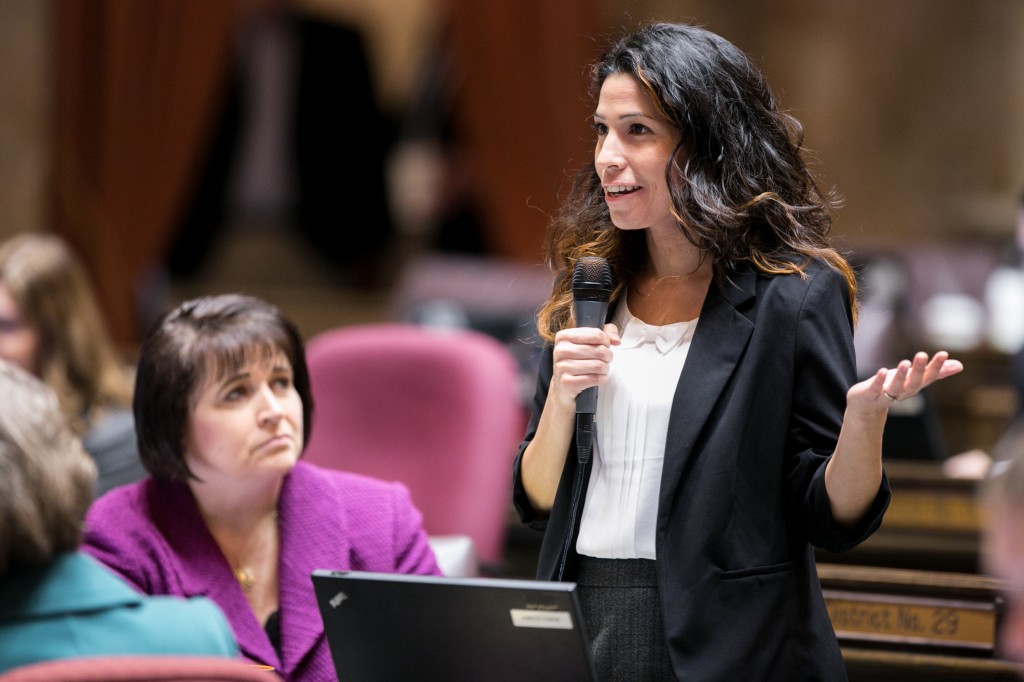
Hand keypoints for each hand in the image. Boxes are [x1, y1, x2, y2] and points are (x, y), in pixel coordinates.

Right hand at [549, 323, 620, 409]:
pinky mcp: (567, 382)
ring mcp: (562, 367)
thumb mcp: (589, 340)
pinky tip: (598, 377)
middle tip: (605, 359)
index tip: (604, 346)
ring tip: (601, 368)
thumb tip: (616, 341)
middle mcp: (561, 350)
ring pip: (599, 366)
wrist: (563, 384)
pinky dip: (602, 378)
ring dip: (605, 368)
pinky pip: (595, 379)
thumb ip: (607, 332)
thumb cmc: (578, 359)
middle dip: (608, 356)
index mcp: (564, 336)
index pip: (597, 334)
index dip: (606, 341)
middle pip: (600, 350)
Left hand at [848, 351, 963, 411]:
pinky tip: (882, 371)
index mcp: (914, 386)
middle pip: (913, 382)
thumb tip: (960, 366)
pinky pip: (875, 388)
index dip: (936, 367)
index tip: (943, 353)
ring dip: (900, 376)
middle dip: (918, 369)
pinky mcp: (870, 395)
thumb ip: (935, 372)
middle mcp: (903, 392)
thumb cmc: (893, 388)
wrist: (867, 407)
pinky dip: (879, 381)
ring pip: (895, 387)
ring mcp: (886, 395)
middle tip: (922, 354)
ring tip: (905, 362)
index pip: (927, 376)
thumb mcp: (914, 378)